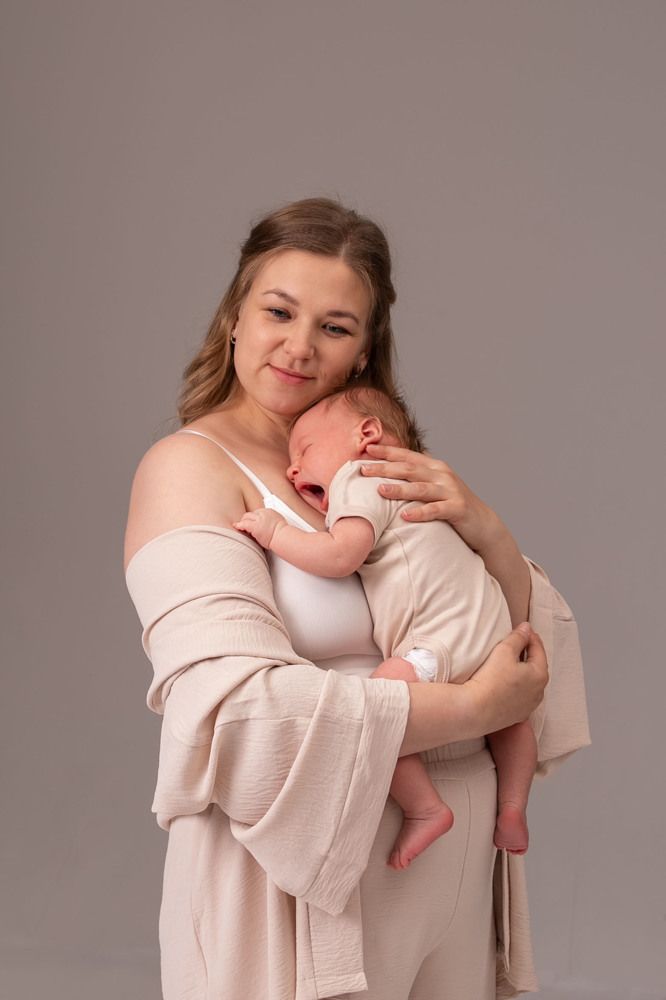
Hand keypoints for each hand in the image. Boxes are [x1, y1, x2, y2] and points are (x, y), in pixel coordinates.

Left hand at [234, 508, 286, 549]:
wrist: (283, 537)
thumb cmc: (282, 534)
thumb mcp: (279, 522)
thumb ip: (272, 521)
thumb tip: (271, 526)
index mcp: (269, 512)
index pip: (257, 512)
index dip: (254, 518)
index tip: (252, 522)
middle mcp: (263, 513)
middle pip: (251, 514)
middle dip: (247, 519)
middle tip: (245, 525)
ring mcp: (258, 519)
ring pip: (246, 517)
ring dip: (243, 522)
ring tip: (240, 526)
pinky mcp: (254, 526)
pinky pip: (243, 524)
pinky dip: (239, 525)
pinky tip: (236, 526)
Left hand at [361, 443, 504, 553]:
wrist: (482, 523)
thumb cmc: (452, 504)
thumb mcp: (435, 486)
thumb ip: (416, 477)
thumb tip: (389, 472)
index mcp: (434, 467)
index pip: (406, 456)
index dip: (387, 451)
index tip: (366, 448)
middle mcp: (442, 475)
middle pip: (409, 469)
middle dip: (385, 468)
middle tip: (363, 469)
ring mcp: (450, 491)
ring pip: (421, 488)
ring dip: (399, 489)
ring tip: (380, 490)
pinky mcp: (457, 508)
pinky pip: (436, 510)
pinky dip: (420, 512)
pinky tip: (405, 515)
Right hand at [464, 624, 547, 733]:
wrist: (476, 710)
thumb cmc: (491, 678)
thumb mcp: (504, 651)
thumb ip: (518, 637)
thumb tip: (527, 628)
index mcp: (540, 674)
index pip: (538, 650)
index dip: (531, 637)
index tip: (524, 629)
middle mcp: (539, 692)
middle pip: (536, 667)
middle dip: (529, 654)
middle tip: (520, 643)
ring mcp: (529, 706)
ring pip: (530, 684)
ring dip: (524, 672)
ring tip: (513, 663)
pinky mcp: (517, 715)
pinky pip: (521, 697)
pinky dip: (518, 687)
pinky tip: (507, 683)